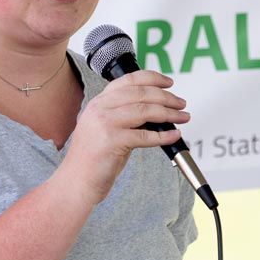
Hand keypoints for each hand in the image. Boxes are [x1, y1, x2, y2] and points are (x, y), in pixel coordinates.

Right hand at [59, 70, 188, 205]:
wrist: (76, 182)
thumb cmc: (93, 159)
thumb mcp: (106, 128)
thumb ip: (126, 116)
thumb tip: (156, 111)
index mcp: (99, 102)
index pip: (128, 80)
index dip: (152, 78)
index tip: (168, 82)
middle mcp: (100, 108)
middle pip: (140, 93)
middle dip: (166, 97)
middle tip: (181, 104)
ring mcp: (104, 124)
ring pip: (145, 111)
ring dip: (169, 113)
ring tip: (182, 117)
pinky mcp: (111, 141)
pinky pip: (145, 135)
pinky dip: (163, 135)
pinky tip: (174, 135)